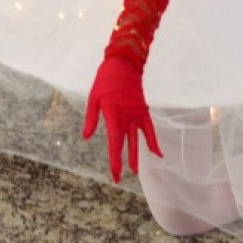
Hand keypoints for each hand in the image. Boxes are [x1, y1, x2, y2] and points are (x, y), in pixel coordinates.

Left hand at [81, 54, 160, 182]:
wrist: (124, 63)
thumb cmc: (105, 79)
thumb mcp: (93, 97)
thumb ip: (91, 118)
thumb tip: (86, 137)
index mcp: (112, 113)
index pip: (114, 142)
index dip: (114, 159)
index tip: (114, 174)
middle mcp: (126, 117)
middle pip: (125, 144)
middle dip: (121, 162)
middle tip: (118, 179)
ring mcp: (137, 114)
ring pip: (137, 139)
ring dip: (136, 155)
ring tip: (135, 171)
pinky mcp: (143, 111)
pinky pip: (150, 129)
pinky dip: (153, 142)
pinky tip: (157, 154)